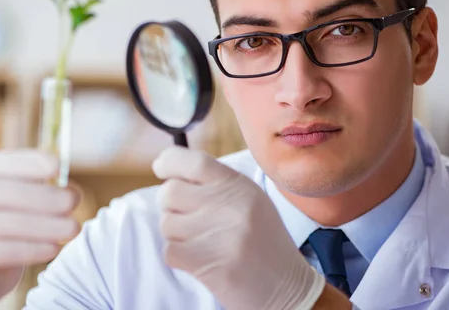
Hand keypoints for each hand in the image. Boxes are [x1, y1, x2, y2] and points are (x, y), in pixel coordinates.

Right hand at [0, 150, 79, 309]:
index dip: (25, 162)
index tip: (57, 165)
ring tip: (72, 228)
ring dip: (39, 224)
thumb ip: (23, 197)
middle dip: (38, 194)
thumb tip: (64, 183)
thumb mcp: (4, 220)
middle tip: (74, 200)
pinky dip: (24, 249)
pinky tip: (51, 250)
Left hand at [153, 147, 324, 309]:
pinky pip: (170, 251)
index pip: (194, 161)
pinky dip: (179, 257)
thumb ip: (215, 183)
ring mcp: (222, 234)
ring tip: (201, 242)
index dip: (169, 161)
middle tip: (187, 217)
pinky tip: (201, 259)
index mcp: (240, 185)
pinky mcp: (211, 264)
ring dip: (176, 235)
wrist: (288, 288)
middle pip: (170, 192)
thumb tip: (169, 170)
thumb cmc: (262, 241)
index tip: (161, 168)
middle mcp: (231, 205)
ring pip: (167, 224)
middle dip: (170, 206)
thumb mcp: (249, 200)